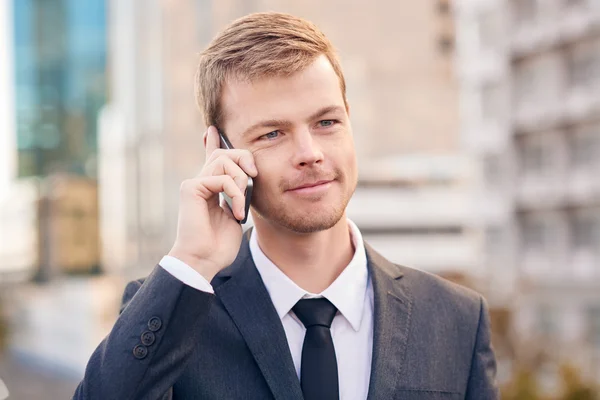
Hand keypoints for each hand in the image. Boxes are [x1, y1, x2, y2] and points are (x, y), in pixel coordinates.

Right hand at [168, 126, 257, 281]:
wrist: (203, 261)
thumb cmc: (219, 245)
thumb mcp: (235, 215)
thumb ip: (238, 195)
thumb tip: (247, 180)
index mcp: (209, 188)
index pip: (211, 158)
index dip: (213, 142)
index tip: (212, 129)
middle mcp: (199, 182)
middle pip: (224, 153)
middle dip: (244, 158)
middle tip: (254, 176)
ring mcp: (194, 184)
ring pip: (224, 160)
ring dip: (242, 181)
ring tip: (242, 205)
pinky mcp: (191, 188)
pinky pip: (222, 178)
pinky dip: (235, 194)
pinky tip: (236, 213)